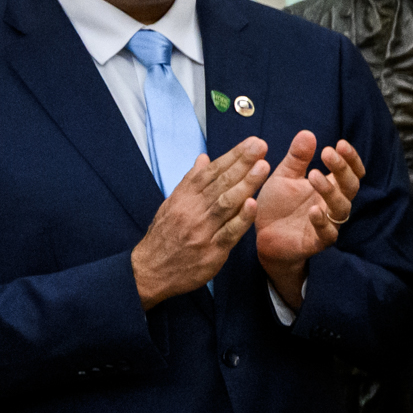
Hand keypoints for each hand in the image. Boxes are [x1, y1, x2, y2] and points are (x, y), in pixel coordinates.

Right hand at [130, 137, 270, 308]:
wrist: (150, 270)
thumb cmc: (165, 235)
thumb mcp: (172, 204)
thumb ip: (191, 181)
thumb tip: (204, 158)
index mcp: (184, 197)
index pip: (211, 172)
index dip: (232, 156)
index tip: (251, 142)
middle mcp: (193, 210)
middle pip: (220, 183)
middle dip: (242, 163)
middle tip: (260, 145)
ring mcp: (203, 230)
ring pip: (226, 203)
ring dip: (245, 184)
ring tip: (263, 167)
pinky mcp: (212, 251)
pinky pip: (228, 233)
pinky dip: (241, 218)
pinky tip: (254, 204)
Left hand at [253, 132, 362, 307]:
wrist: (263, 236)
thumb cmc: (278, 206)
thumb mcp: (284, 176)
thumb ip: (297, 158)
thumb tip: (308, 133)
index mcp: (329, 187)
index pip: (351, 172)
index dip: (350, 159)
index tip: (339, 144)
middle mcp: (333, 204)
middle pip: (350, 186)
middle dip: (342, 169)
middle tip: (327, 153)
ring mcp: (328, 223)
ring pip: (341, 208)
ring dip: (331, 191)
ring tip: (314, 176)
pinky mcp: (316, 241)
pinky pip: (327, 234)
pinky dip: (321, 222)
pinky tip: (313, 210)